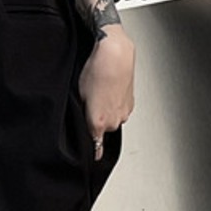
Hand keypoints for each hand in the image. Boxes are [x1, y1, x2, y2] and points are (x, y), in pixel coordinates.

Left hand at [78, 25, 134, 159]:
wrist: (116, 55)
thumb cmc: (97, 70)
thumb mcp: (80, 93)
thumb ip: (83, 112)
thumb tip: (84, 119)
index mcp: (98, 122)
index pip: (95, 145)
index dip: (92, 151)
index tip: (91, 156)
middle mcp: (113, 121)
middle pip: (102, 131)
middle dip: (96, 122)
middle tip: (90, 104)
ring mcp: (124, 113)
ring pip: (112, 120)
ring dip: (107, 112)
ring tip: (101, 93)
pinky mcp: (130, 104)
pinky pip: (120, 111)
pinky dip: (115, 104)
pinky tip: (109, 90)